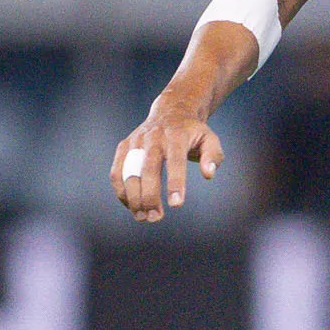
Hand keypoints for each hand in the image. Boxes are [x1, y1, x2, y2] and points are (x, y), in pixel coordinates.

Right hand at [112, 104, 223, 221]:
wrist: (171, 112)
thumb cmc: (193, 133)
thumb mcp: (210, 139)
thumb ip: (213, 156)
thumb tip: (208, 174)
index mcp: (176, 135)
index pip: (175, 161)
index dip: (175, 183)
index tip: (176, 205)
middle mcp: (153, 137)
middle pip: (148, 169)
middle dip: (150, 196)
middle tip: (155, 218)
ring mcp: (136, 142)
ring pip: (129, 172)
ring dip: (133, 198)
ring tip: (142, 218)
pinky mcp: (124, 147)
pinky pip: (116, 171)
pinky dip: (121, 191)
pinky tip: (131, 207)